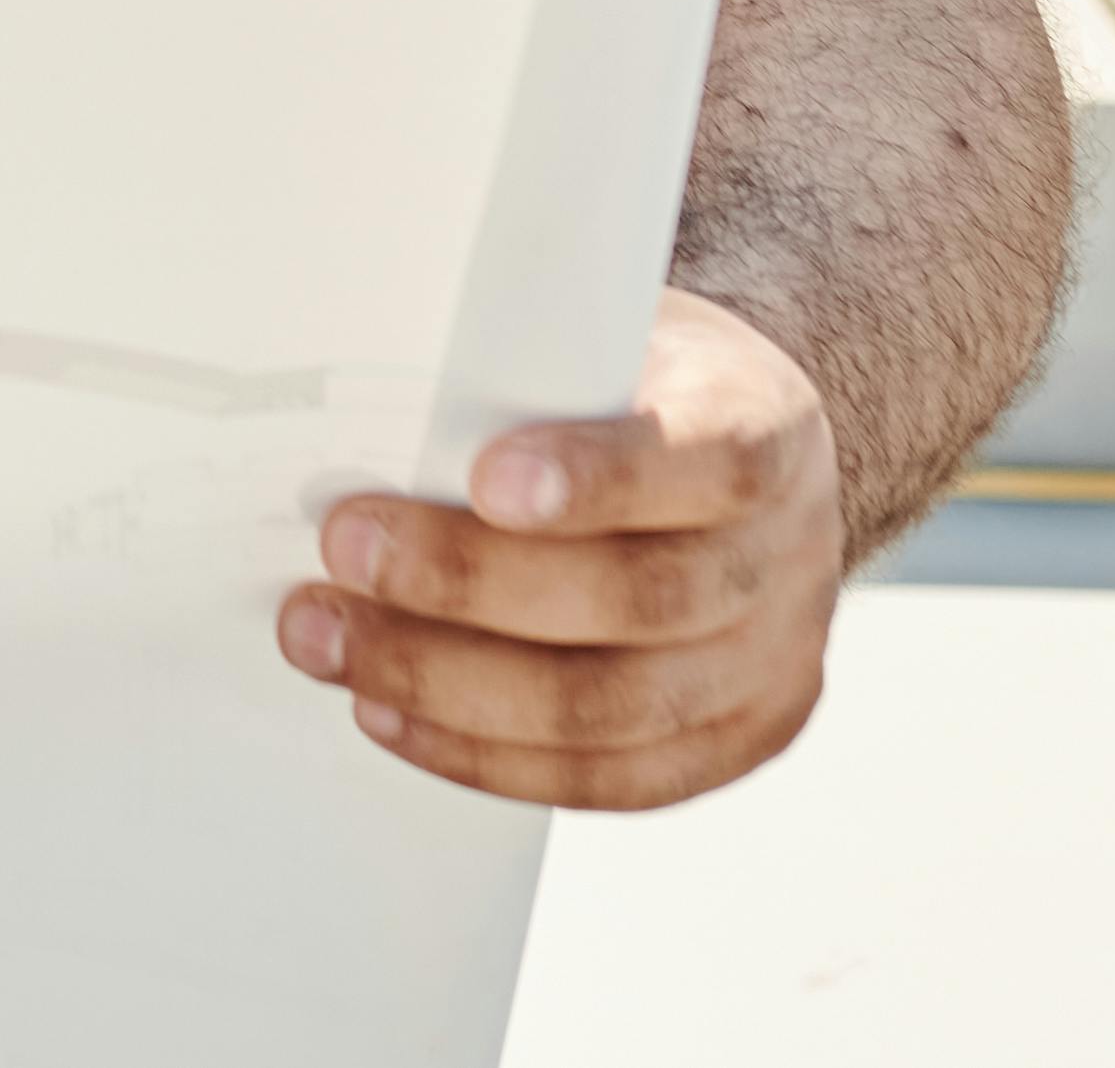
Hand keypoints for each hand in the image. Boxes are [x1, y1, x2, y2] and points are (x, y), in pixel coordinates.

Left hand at [278, 285, 843, 808]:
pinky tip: (388, 712)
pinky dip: (483, 754)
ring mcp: (775, 664)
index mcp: (768, 426)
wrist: (737, 458)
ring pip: (614, 708)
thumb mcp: (606, 334)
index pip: (710, 458)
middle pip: (643, 599)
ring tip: (327, 640)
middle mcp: (788, 555)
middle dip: (471, 584)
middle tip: (343, 549)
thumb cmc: (632, 385)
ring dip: (447, 682)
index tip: (486, 479)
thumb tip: (370, 402)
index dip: (602, 478)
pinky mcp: (736, 741)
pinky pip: (608, 779)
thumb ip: (527, 367)